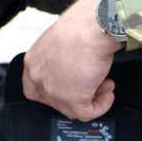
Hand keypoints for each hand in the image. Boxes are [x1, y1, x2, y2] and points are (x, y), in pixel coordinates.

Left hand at [21, 0, 122, 120]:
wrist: (91, 27)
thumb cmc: (80, 27)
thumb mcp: (60, 43)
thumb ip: (59, 61)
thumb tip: (72, 72)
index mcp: (34, 61)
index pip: (34, 88)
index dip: (53, 91)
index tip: (70, 87)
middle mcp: (38, 77)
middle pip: (54, 100)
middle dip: (78, 92)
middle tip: (93, 83)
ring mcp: (52, 90)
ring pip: (72, 108)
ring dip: (92, 97)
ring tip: (105, 83)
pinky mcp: (72, 99)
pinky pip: (87, 113)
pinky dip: (101, 105)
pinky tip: (108, 93)